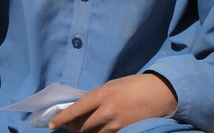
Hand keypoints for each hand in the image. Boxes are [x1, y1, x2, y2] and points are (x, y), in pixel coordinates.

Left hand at [48, 73, 177, 132]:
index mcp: (102, 95)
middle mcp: (106, 112)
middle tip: (66, 126)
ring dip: (83, 132)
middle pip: (81, 126)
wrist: (160, 94)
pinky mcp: (123, 132)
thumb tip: (83, 106)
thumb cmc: (135, 85)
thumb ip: (98, 97)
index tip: (52, 124)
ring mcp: (115, 125)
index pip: (76, 110)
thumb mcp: (113, 85)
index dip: (62, 119)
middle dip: (71, 127)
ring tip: (79, 128)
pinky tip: (96, 130)